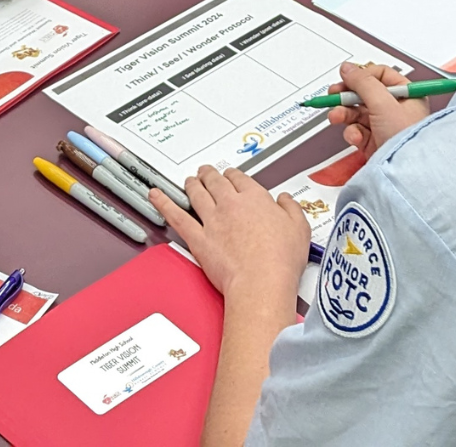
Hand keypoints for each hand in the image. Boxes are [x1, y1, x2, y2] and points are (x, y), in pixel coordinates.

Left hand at [152, 166, 309, 301]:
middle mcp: (231, 204)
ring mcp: (212, 220)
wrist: (261, 283)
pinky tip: (156, 195)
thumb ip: (291, 209)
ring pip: (197, 193)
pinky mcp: (198, 239)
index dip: (234, 175)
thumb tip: (285, 200)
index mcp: (255, 198)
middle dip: (210, 174)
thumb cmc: (280, 261)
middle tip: (207, 171)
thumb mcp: (299, 229)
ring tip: (190, 180)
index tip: (232, 176)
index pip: (240, 178)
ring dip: (192, 183)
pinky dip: (164, 204)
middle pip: (215, 181)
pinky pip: (177, 217)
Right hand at [326, 61, 429, 157]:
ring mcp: (386, 127)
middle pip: (365, 94)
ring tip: (336, 116)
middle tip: (334, 95)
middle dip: (347, 96)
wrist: (406, 174)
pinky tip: (354, 136)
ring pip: (358, 113)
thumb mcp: (383, 103)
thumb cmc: (406, 138)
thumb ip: (362, 82)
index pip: (381, 76)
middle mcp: (398, 110)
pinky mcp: (376, 143)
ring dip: (344, 113)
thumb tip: (347, 68)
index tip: (346, 78)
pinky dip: (352, 133)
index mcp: (407, 95)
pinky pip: (359, 132)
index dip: (362, 76)